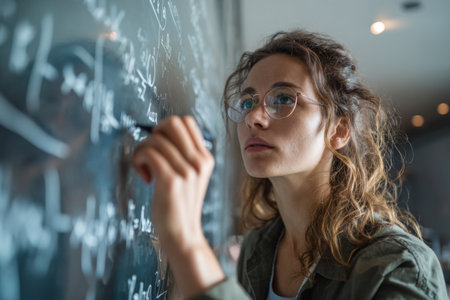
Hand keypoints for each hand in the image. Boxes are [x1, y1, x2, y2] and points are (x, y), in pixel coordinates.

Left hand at [132, 115, 213, 249]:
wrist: (182, 235)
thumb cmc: (179, 206)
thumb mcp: (191, 177)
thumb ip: (184, 156)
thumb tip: (160, 134)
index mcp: (205, 158)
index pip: (186, 121)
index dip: (166, 128)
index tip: (160, 146)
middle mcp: (199, 162)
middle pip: (172, 122)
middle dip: (154, 133)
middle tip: (151, 152)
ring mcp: (187, 171)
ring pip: (156, 139)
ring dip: (142, 150)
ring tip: (145, 168)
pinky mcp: (171, 181)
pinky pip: (148, 153)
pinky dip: (139, 160)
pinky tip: (144, 177)